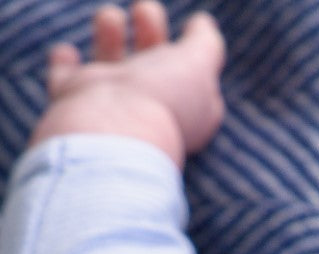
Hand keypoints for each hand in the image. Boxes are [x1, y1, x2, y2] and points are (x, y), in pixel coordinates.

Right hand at [31, 2, 225, 166]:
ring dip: (108, 37)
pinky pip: (65, 81)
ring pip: (107, 68)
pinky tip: (67, 51)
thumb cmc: (162, 98)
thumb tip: (202, 23)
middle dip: (149, 32)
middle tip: (145, 10)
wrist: (113, 128)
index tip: (187, 29)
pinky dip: (64, 64)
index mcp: (182, 108)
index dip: (191, 55)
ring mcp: (109, 107)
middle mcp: (146, 109)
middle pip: (147, 66)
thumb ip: (205, 43)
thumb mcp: (198, 65)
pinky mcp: (73, 102)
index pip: (189, 80)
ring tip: (111, 17)